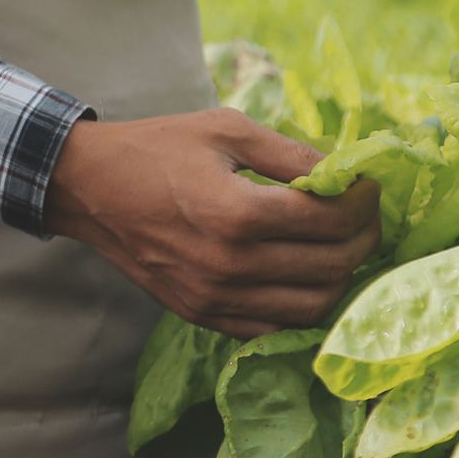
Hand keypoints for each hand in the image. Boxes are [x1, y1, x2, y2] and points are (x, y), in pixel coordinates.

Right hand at [44, 109, 380, 339]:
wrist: (89, 188)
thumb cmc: (156, 148)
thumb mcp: (224, 129)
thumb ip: (289, 153)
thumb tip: (346, 172)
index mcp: (235, 212)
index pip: (328, 221)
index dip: (363, 204)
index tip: (369, 187)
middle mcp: (228, 265)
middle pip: (330, 267)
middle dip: (362, 239)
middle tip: (364, 215)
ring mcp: (214, 297)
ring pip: (311, 307)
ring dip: (339, 277)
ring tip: (340, 245)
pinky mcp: (202, 315)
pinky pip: (274, 328)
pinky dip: (301, 307)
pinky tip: (304, 276)